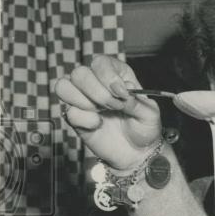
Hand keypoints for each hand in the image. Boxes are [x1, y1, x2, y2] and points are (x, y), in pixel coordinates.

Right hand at [53, 55, 161, 170]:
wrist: (137, 153)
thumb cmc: (144, 128)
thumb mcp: (150, 114)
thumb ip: (138, 101)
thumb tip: (122, 90)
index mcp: (116, 75)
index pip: (100, 62)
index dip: (108, 76)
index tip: (122, 93)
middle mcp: (96, 83)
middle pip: (80, 73)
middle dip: (98, 92)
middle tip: (115, 107)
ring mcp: (83, 99)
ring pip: (64, 86)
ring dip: (86, 102)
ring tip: (103, 113)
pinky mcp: (75, 117)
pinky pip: (69, 112)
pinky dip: (85, 120)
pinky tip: (98, 125)